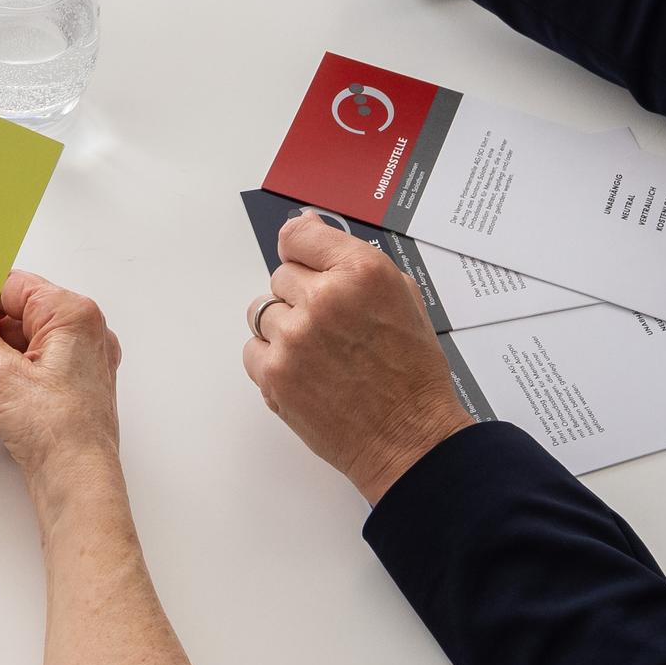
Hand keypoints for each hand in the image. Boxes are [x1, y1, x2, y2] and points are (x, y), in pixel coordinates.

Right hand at [0, 272, 123, 472]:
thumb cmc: (61, 431)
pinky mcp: (66, 397)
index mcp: (73, 316)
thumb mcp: (2, 377)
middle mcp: (80, 337)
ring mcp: (75, 369)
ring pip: (12, 364)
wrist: (78, 486)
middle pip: (10, 331)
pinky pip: (23, 388)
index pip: (16, 289)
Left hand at [242, 213, 471, 504]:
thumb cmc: (412, 374)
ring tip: (321, 354)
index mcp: (361, 272)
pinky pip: (253, 348)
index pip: (299, 235)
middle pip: (281, 275)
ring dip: (285, 328)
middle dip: (302, 296)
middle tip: (332, 328)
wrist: (409, 437)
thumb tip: (310, 227)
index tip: (305, 261)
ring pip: (263, 311)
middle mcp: (324, 298)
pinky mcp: (274, 373)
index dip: (302, 250)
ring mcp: (294, 337)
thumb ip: (355, 260)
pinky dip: (273, 359)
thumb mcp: (403, 298)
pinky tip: (306, 373)